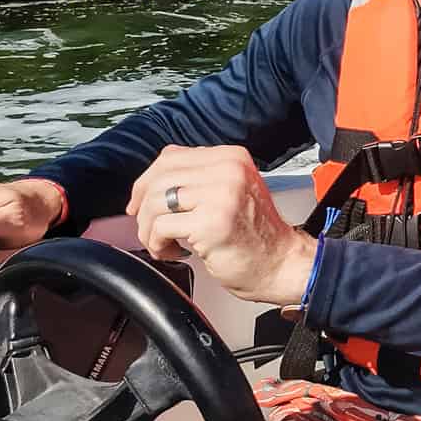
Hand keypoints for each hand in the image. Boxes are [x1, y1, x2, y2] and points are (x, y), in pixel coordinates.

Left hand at [127, 145, 315, 306]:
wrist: (280, 264)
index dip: (147, 181)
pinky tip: (173, 252)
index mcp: (232, 158)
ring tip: (163, 243)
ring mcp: (221, 195)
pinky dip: (157, 245)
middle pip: (159, 178)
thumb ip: (201, 177)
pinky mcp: (211, 223)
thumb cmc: (254, 234)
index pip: (171, 156)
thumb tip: (153, 179)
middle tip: (148, 228)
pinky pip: (161, 228)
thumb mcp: (232, 190)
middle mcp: (229, 170)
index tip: (140, 202)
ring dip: (148, 230)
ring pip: (156, 203)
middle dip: (143, 207)